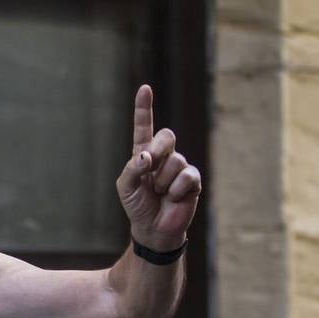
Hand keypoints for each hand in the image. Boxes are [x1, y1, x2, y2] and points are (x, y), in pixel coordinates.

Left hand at [115, 85, 201, 252]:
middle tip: (149, 171)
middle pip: (167, 136)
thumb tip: (146, 156)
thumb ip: (131, 169)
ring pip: (175, 161)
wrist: (153, 228)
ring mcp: (180, 166)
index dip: (145, 108)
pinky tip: (173, 198)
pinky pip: (187, 176)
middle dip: (157, 151)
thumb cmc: (138, 206)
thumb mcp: (125, 188)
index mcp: (144, 153)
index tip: (145, 88)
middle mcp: (164, 156)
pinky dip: (176, 189)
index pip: (145, 127)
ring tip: (160, 193)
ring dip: (163, 181)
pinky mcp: (193, 180)